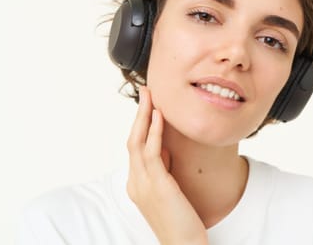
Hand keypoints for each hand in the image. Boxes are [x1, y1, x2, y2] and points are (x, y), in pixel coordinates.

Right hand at [126, 86, 207, 244]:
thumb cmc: (180, 221)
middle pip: (131, 140)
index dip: (140, 124)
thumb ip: (162, 170)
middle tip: (146, 91)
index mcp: (136, 184)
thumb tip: (164, 148)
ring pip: (137, 141)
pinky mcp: (157, 186)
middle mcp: (135, 183)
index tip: (149, 105)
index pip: (135, 147)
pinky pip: (152, 152)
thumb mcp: (168, 190)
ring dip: (144, 115)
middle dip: (139, 114)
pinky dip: (153, 131)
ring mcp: (143, 185)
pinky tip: (159, 115)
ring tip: (151, 95)